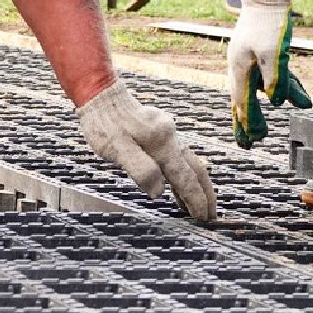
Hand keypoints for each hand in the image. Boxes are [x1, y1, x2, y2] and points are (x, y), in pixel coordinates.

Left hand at [76, 80, 217, 220]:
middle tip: (212, 217)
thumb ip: (140, 169)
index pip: (185, 178)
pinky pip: (179, 157)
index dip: (195, 199)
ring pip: (189, 163)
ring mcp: (167, 133)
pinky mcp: (160, 132)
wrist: (100, 93)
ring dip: (196, 185)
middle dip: (206, 194)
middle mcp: (171, 137)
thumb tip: (159, 191)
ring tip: (199, 208)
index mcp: (162, 143)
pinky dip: (184, 173)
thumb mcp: (116, 148)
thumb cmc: (104, 123)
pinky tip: (178, 185)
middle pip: (196, 170)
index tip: (203, 219)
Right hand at [226, 0, 311, 147]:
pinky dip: (288, 87)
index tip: (254, 141)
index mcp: (240, 67)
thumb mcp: (274, 53)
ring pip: (261, 89)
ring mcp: (252, 59)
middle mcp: (242, 66)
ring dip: (270, 106)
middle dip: (246, 123)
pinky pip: (275, 75)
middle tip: (246, 145)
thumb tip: (277, 102)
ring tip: (270, 127)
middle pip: (244, 100)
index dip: (249, 123)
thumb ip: (276, 79)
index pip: (243, 102)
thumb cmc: (269, 23)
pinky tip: (303, 99)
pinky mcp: (264, 52)